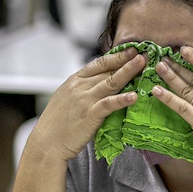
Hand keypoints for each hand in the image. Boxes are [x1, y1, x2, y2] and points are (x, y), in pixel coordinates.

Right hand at [29, 48, 144, 161]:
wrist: (46, 142)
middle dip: (128, 61)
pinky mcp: (90, 115)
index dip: (117, 55)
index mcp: (74, 80)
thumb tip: (102, 80)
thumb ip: (83, 87)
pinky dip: (121, 100)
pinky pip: (108, 105)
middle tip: (146, 52)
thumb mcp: (68, 97)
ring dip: (128, 71)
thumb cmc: (58, 122)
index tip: (132, 49)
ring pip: (111, 82)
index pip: (99, 63)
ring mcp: (85, 100)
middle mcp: (80, 87)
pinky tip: (134, 96)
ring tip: (143, 63)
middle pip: (108, 70)